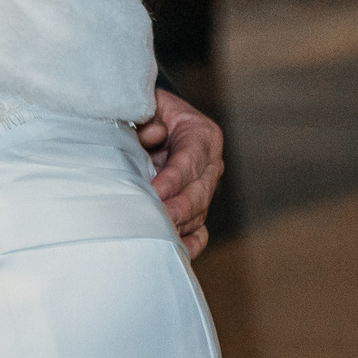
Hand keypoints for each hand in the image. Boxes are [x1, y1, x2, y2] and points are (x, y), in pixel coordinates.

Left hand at [136, 86, 222, 256]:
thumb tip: (154, 134)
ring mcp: (205, 187)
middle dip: (179, 208)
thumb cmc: (148, 111)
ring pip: (198, 212)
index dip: (173, 178)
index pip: (189, 160)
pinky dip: (190, 242)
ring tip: (158, 234)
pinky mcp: (197, 206)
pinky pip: (200, 229)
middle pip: (199, 191)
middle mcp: (210, 163)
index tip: (156, 192)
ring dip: (179, 225)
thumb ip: (148, 118)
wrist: (153, 119)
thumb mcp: (148, 106)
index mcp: (202, 134)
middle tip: (158, 220)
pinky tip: (177, 251)